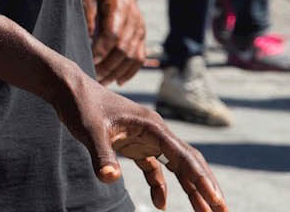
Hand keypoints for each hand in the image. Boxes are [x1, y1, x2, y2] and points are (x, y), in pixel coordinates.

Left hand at [53, 69, 226, 210]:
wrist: (68, 89)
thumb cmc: (80, 105)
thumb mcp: (89, 131)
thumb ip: (101, 155)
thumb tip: (111, 179)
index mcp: (152, 126)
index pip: (183, 155)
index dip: (200, 178)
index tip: (214, 198)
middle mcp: (155, 131)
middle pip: (189, 161)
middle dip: (205, 185)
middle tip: (221, 210)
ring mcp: (146, 138)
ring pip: (177, 165)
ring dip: (190, 187)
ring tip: (205, 211)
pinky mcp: (135, 144)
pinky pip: (155, 167)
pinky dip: (161, 185)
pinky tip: (160, 203)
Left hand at [83, 0, 146, 84]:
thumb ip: (88, 14)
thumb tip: (88, 37)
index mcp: (120, 9)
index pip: (112, 35)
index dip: (101, 51)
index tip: (89, 63)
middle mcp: (134, 21)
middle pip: (123, 50)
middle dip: (108, 67)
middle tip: (93, 79)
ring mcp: (140, 29)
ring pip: (133, 56)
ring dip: (118, 72)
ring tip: (102, 83)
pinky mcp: (142, 35)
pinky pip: (140, 57)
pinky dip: (131, 71)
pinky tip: (119, 81)